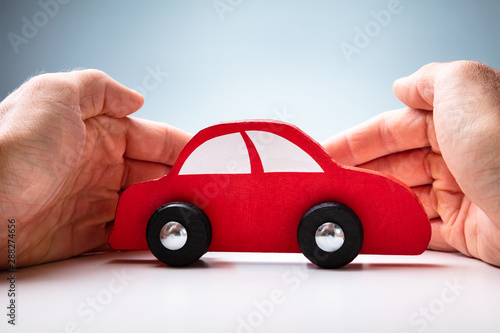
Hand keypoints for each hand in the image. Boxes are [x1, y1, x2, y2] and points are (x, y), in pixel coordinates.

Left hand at [0, 70, 190, 267]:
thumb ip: (100, 88)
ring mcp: (92, 201)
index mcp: (96, 132)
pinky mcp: (84, 235)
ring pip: (144, 204)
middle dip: (180, 180)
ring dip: (167, 208)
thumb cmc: (9, 147)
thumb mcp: (53, 93)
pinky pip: (125, 234)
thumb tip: (136, 98)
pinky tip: (161, 232)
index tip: (204, 156)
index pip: (151, 138)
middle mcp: (97, 166)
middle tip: (204, 189)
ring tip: (189, 212)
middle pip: (153, 174)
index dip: (180, 146)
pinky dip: (146, 233)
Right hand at [323, 61, 499, 265]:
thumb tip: (402, 85)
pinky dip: (396, 229)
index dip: (356, 139)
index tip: (327, 152)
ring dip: (374, 202)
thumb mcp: (465, 88)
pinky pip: (420, 230)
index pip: (394, 128)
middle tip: (330, 183)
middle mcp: (459, 155)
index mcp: (458, 119)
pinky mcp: (467, 232)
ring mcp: (463, 194)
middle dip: (359, 173)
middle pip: (394, 165)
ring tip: (346, 206)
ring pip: (403, 197)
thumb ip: (429, 79)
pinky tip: (376, 226)